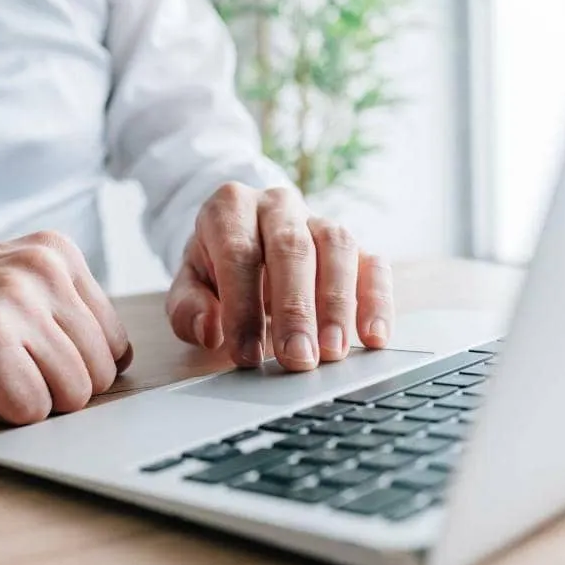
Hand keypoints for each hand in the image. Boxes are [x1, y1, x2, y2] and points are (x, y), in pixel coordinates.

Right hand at [0, 231, 132, 424]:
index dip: (65, 370)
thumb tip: (119, 365)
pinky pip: (32, 412)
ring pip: (73, 396)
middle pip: (100, 374)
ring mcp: (16, 300)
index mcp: (54, 251)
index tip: (15, 356)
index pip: (113, 343)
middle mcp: (42, 267)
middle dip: (49, 390)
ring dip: (20, 401)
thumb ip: (59, 314)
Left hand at [166, 182, 393, 370]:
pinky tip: (373, 337)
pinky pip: (373, 263)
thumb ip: (187, 308)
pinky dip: (377, 300)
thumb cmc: (214, 267)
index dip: (242, 306)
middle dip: (296, 309)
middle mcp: (278, 205)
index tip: (246, 354)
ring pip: (337, 248)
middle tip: (298, 358)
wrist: (243, 235)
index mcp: (230, 209)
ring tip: (333, 352)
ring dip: (338, 304)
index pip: (238, 253)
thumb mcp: (189, 284)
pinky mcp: (353, 244)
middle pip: (291, 248)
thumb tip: (209, 331)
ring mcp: (319, 219)